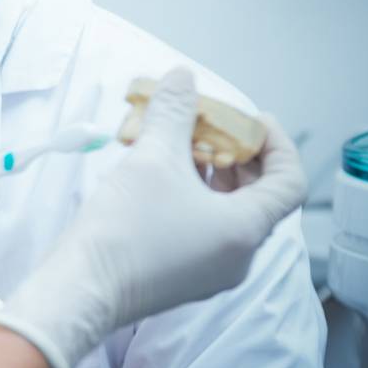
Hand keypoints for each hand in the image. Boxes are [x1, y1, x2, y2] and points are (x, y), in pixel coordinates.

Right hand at [0, 68, 306, 367]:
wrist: (78, 290)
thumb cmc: (122, 231)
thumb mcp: (152, 159)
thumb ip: (174, 113)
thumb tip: (183, 78)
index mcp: (245, 230)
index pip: (289, 181)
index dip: (275, 143)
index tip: (249, 120)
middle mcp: (238, 256)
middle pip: (259, 196)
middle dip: (237, 155)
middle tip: (209, 128)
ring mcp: (210, 271)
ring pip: (229, 213)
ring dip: (212, 176)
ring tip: (179, 149)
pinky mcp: (182, 277)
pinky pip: (204, 230)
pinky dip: (194, 199)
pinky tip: (159, 180)